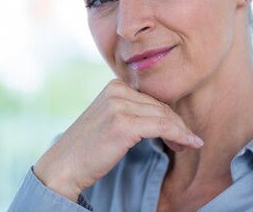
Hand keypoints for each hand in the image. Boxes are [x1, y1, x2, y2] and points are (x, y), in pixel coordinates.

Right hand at [33, 79, 203, 201]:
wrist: (63, 166)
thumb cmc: (87, 148)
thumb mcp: (108, 119)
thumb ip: (130, 111)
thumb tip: (162, 117)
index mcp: (114, 86)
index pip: (153, 99)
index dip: (171, 115)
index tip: (182, 131)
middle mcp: (117, 91)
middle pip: (161, 106)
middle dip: (178, 124)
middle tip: (189, 141)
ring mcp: (119, 106)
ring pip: (164, 115)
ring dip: (182, 131)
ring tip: (189, 145)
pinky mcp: (123, 124)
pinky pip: (162, 126)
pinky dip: (180, 134)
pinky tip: (189, 143)